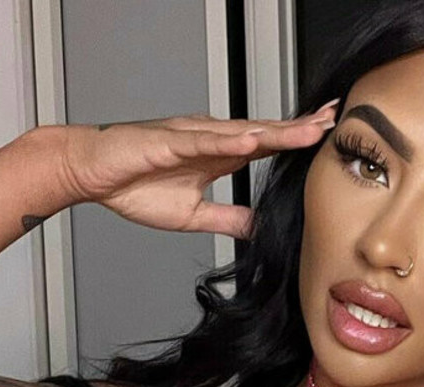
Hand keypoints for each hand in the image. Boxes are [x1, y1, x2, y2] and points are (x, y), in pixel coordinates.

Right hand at [53, 103, 337, 238]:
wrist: (90, 173)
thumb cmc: (133, 186)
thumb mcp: (194, 215)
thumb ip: (228, 219)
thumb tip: (258, 229)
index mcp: (217, 155)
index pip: (266, 146)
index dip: (295, 141)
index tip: (325, 136)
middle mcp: (209, 139)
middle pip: (262, 132)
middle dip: (298, 128)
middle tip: (332, 120)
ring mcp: (190, 138)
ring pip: (241, 132)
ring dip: (275, 131)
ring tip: (307, 130)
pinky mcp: (168, 142)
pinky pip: (203, 141)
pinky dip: (229, 141)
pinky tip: (253, 140)